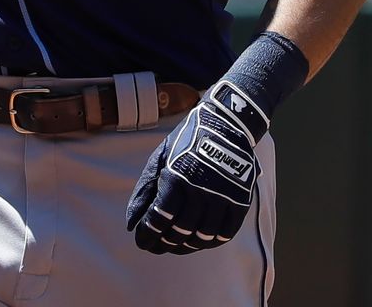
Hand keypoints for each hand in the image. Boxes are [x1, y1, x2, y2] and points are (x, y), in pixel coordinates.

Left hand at [125, 80, 264, 253]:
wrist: (225, 125)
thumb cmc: (185, 143)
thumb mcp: (159, 160)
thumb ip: (145, 192)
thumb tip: (132, 225)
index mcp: (175, 177)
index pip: (159, 218)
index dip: (148, 235)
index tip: (142, 242)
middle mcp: (199, 189)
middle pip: (180, 230)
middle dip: (164, 243)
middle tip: (157, 246)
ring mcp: (222, 196)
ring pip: (202, 236)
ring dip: (186, 246)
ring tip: (176, 245)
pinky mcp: (240, 201)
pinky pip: (224, 234)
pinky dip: (210, 242)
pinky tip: (199, 241)